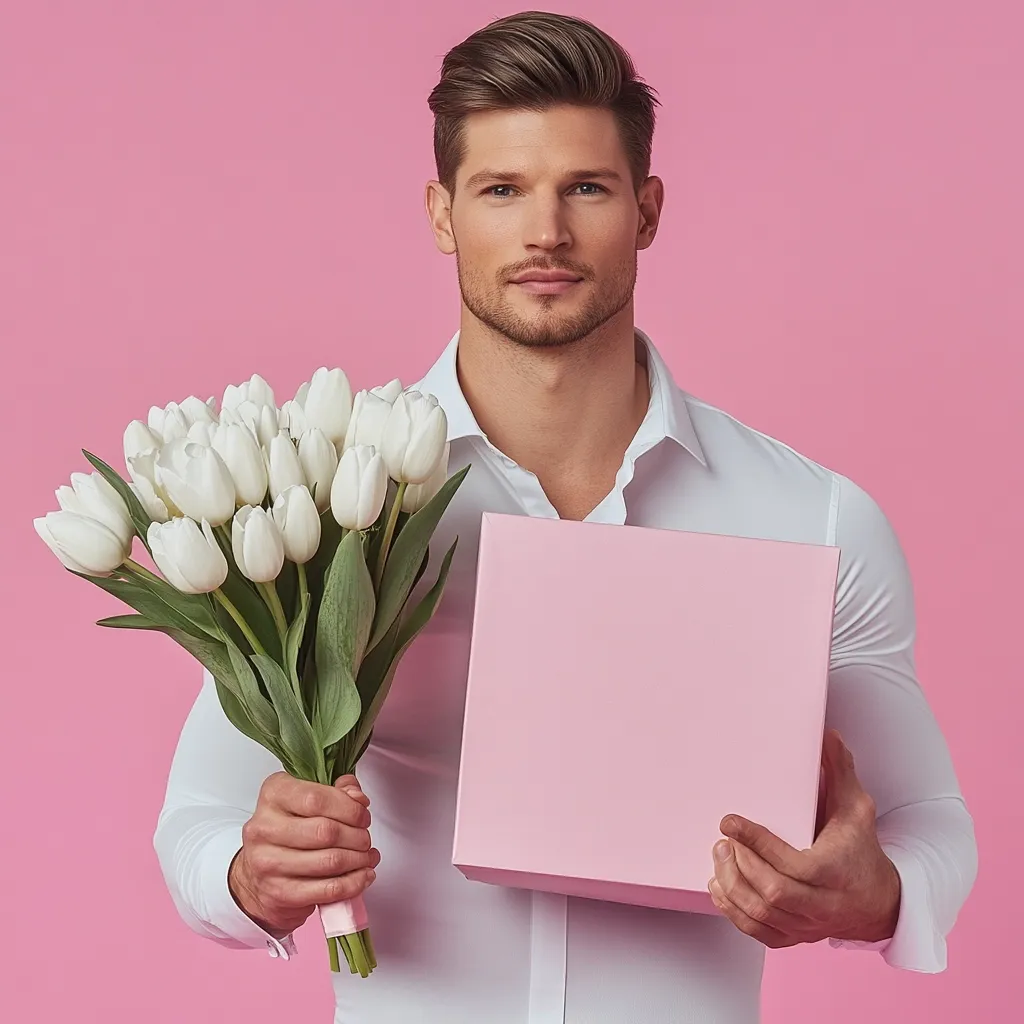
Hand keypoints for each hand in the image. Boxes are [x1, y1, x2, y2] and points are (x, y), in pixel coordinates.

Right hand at [228, 772, 379, 937]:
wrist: (256, 877)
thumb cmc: (287, 832)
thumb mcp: (306, 800)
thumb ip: (336, 791)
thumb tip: (358, 797)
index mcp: (273, 795)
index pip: (317, 799)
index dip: (350, 808)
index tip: (363, 815)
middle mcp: (265, 827)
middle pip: (326, 831)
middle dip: (357, 836)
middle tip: (365, 839)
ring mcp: (269, 863)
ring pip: (330, 861)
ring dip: (359, 859)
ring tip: (367, 856)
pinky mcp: (280, 893)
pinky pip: (328, 890)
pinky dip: (354, 883)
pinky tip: (363, 875)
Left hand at [707, 729, 900, 948]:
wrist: (879, 902)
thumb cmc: (862, 850)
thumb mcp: (857, 809)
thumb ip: (841, 772)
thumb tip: (828, 734)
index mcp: (834, 871)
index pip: (790, 864)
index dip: (756, 843)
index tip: (729, 821)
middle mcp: (822, 904)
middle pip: (772, 894)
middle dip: (740, 865)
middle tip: (722, 840)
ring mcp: (807, 925)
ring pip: (761, 915)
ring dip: (731, 886)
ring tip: (718, 856)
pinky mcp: (795, 937)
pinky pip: (758, 933)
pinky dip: (733, 913)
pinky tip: (719, 886)